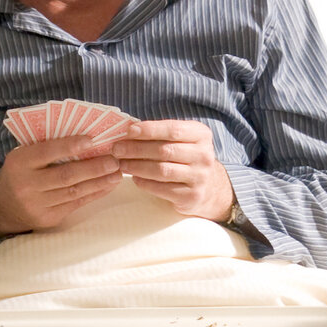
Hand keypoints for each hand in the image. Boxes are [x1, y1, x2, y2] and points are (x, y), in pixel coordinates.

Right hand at [0, 136, 122, 239]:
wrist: (6, 209)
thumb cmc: (21, 173)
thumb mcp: (23, 156)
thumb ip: (45, 147)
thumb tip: (84, 138)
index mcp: (19, 163)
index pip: (47, 152)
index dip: (70, 146)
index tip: (92, 139)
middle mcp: (26, 185)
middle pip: (65, 175)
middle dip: (93, 167)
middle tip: (115, 159)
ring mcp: (37, 205)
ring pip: (74, 191)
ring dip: (99, 182)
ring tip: (117, 172)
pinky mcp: (48, 218)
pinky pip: (76, 204)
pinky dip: (94, 193)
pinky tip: (108, 185)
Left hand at [113, 119, 234, 220]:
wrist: (208, 188)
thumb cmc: (185, 158)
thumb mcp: (181, 141)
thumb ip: (160, 134)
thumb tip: (128, 131)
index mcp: (201, 135)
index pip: (173, 130)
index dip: (149, 130)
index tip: (128, 130)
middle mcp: (204, 155)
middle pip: (164, 150)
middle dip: (136, 149)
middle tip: (117, 149)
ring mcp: (200, 177)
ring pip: (162, 170)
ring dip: (137, 166)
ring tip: (121, 164)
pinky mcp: (192, 196)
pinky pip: (162, 189)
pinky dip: (145, 183)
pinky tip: (134, 178)